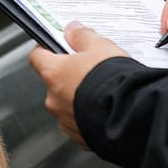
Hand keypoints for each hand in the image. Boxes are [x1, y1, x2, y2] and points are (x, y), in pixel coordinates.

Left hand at [27, 22, 129, 149]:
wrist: (130, 115)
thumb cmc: (113, 80)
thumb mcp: (100, 47)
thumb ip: (82, 36)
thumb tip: (72, 30)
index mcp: (54, 74)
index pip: (37, 57)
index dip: (46, 50)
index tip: (55, 46)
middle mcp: (54, 99)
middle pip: (55, 82)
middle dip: (70, 76)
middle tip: (90, 70)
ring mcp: (65, 120)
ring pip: (67, 104)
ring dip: (79, 98)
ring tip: (102, 92)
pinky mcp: (79, 137)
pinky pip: (80, 122)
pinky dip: (89, 116)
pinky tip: (106, 109)